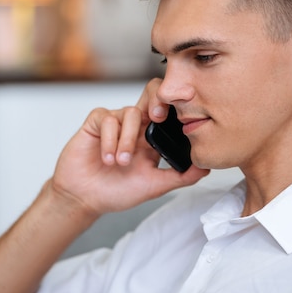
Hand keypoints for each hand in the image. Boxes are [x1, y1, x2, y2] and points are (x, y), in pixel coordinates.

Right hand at [50, 79, 209, 215]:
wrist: (85, 199)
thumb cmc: (116, 192)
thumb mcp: (154, 186)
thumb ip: (180, 176)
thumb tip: (207, 168)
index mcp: (151, 137)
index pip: (168, 110)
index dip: (176, 108)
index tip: (181, 119)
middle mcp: (135, 126)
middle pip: (151, 93)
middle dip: (157, 100)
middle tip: (158, 118)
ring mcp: (115, 123)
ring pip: (130, 112)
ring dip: (127, 139)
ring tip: (121, 163)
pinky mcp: (95, 123)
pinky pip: (106, 118)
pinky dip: (109, 139)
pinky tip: (107, 158)